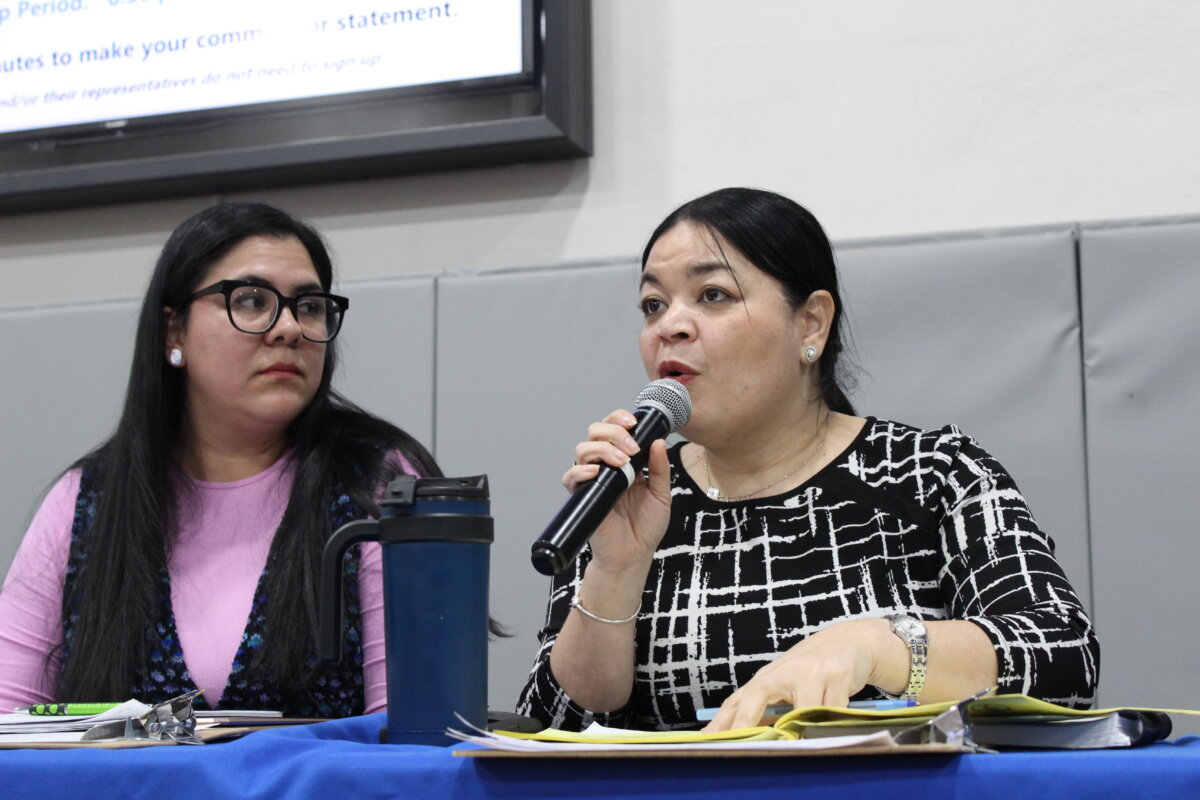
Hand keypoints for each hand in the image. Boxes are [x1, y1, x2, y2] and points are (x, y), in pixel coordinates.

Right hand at [561, 409, 671, 572]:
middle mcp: (605, 466)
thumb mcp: (662, 494)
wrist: (634, 555)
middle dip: (613, 432)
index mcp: (624, 461)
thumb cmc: (646, 526)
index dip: (619, 419)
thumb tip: (659, 441)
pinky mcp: (581, 496)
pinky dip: (581, 470)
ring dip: (602, 449)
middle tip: (631, 447)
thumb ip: (660, 469)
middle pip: (595, 432)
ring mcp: (592, 480)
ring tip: (621, 461)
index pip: (614, 428)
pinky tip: (596, 471)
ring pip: (583, 449)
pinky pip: (571, 477)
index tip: (634, 422)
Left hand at [702, 618, 892, 731]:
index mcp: (767, 678)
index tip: (708, 739)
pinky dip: (831, 723)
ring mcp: (811, 673)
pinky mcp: (837, 677)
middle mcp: (784, 673)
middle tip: (737, 746)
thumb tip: (743, 738)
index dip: (722, 722)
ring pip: (801, 711)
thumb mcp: (785, 684)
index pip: (737, 701)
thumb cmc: (812, 669)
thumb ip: (766, 708)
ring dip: (801, 729)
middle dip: (745, 723)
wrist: (850, 642)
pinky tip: (832, 724)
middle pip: (756, 697)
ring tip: (798, 743)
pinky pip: (832, 711)